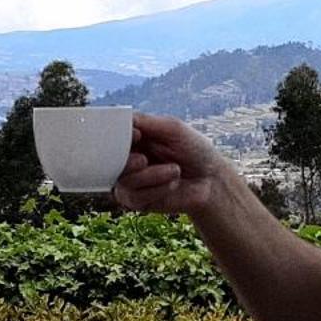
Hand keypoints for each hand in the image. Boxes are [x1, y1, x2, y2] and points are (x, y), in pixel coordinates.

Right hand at [113, 113, 230, 216]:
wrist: (212, 180)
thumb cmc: (195, 150)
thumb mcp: (173, 128)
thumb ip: (146, 122)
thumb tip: (122, 119)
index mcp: (132, 139)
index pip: (109, 136)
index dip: (117, 137)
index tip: (137, 136)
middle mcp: (126, 158)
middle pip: (107, 160)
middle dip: (126, 161)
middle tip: (143, 160)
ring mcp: (129, 180)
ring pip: (123, 180)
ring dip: (151, 176)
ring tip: (175, 170)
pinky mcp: (136, 201)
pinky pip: (135, 196)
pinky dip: (157, 189)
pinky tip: (172, 184)